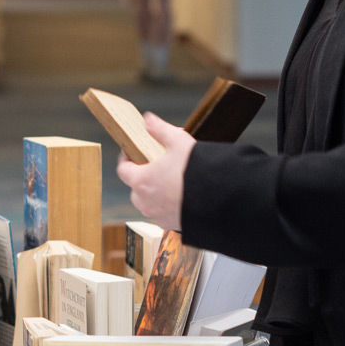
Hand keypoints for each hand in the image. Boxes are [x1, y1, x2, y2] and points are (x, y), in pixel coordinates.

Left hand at [114, 112, 194, 232]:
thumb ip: (161, 130)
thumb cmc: (197, 172)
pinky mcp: (173, 225)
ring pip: (149, 204)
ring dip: (155, 193)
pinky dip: (169, 206)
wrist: (221, 199)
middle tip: (155, 167)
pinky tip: (183, 197)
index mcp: (142, 181)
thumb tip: (148, 120)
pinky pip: (165, 215)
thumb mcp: (179, 142)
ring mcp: (158, 216)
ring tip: (171, 182)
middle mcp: (146, 202)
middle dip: (142, 178)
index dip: (125, 159)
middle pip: (135, 189)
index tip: (130, 152)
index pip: (123, 170)